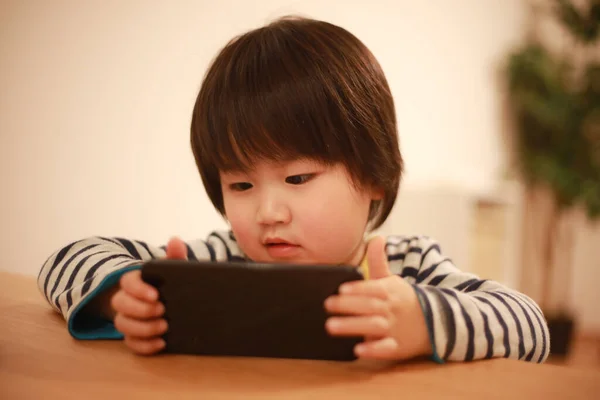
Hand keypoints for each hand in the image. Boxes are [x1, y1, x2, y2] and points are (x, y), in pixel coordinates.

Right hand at [112, 237, 187, 354]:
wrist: (172, 302)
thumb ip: (174, 256)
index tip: (156, 295)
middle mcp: (127, 300)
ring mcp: (128, 319)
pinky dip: (144, 346)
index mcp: (136, 281)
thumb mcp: (174, 270)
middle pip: (120, 304)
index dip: (138, 289)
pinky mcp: (134, 336)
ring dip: (142, 328)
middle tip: (162, 310)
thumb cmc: (170, 283)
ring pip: (122, 325)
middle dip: (140, 309)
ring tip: (164, 327)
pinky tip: (161, 343)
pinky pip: (131, 344)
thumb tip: (175, 240)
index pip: (127, 282)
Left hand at [324, 236, 431, 360]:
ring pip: (373, 326)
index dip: (358, 288)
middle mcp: (391, 309)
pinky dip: (373, 350)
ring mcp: (395, 329)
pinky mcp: (397, 347)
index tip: (340, 288)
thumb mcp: (391, 280)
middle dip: (348, 306)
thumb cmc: (403, 300)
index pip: (373, 288)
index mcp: (389, 292)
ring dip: (352, 326)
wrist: (434, 323)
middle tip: (327, 305)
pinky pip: (386, 349)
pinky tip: (357, 350)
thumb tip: (376, 237)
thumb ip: (379, 260)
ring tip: (330, 326)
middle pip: (369, 306)